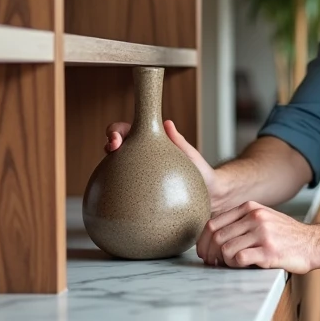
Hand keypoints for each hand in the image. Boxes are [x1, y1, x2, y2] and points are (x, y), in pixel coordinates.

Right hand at [104, 119, 220, 203]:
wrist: (210, 197)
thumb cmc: (201, 174)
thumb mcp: (189, 157)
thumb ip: (178, 141)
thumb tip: (167, 123)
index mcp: (151, 146)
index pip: (128, 133)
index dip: (117, 131)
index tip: (117, 137)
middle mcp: (141, 159)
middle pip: (117, 147)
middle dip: (110, 142)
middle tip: (113, 147)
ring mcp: (138, 178)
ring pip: (116, 168)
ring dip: (109, 165)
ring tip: (110, 164)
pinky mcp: (139, 196)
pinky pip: (124, 193)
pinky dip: (115, 190)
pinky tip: (114, 196)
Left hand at [195, 201, 319, 273]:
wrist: (314, 243)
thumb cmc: (286, 235)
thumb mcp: (263, 218)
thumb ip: (241, 221)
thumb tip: (213, 235)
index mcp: (250, 208)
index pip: (213, 223)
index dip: (202, 241)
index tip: (203, 252)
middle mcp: (255, 217)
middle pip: (216, 237)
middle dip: (210, 254)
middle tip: (212, 263)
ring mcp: (263, 233)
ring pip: (226, 248)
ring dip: (224, 261)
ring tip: (230, 264)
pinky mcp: (269, 251)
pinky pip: (239, 259)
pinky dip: (235, 265)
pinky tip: (243, 265)